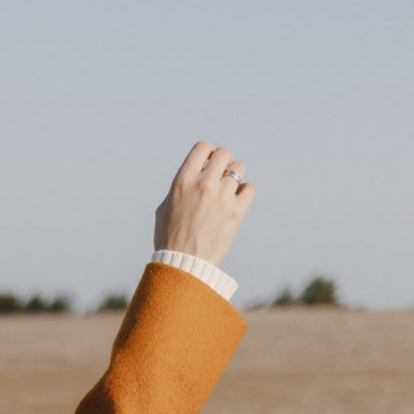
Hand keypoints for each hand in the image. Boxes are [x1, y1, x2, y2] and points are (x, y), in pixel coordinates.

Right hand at [154, 142, 255, 267]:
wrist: (182, 265)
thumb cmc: (169, 240)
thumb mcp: (164, 209)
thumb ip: (180, 189)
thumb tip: (191, 177)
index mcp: (183, 181)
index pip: (203, 148)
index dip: (207, 154)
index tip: (207, 166)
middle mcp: (203, 184)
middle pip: (224, 153)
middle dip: (222, 163)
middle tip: (219, 179)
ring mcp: (221, 196)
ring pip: (239, 168)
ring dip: (234, 177)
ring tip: (227, 192)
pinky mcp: (236, 211)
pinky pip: (249, 188)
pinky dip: (244, 193)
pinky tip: (235, 203)